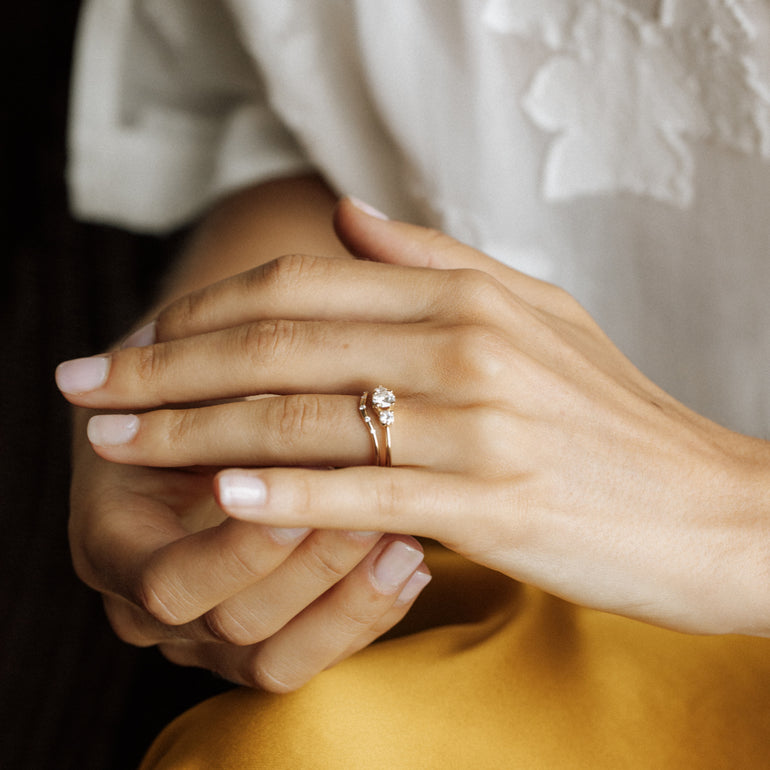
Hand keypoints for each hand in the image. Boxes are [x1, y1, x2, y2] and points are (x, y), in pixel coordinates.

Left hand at [59, 199, 769, 636]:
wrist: (709, 504)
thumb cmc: (613, 417)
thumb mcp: (535, 313)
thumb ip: (436, 260)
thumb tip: (347, 213)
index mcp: (467, 297)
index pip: (301, 288)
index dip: (204, 313)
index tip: (138, 339)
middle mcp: (467, 347)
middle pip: (281, 346)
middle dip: (166, 369)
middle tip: (86, 388)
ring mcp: (479, 426)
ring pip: (306, 419)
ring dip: (197, 431)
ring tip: (120, 443)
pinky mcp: (494, 503)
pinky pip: (367, 491)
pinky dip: (287, 492)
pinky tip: (220, 491)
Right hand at [62, 343, 429, 693]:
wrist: (191, 422)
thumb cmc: (188, 392)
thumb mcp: (185, 385)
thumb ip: (214, 400)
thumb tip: (282, 394)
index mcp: (112, 546)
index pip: (167, 582)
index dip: (236, 549)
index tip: (299, 501)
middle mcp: (153, 608)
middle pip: (233, 624)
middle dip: (311, 570)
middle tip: (373, 515)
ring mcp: (209, 635)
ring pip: (279, 659)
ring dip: (350, 603)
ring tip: (407, 548)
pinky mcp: (264, 638)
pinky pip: (314, 655)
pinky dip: (367, 615)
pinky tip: (413, 566)